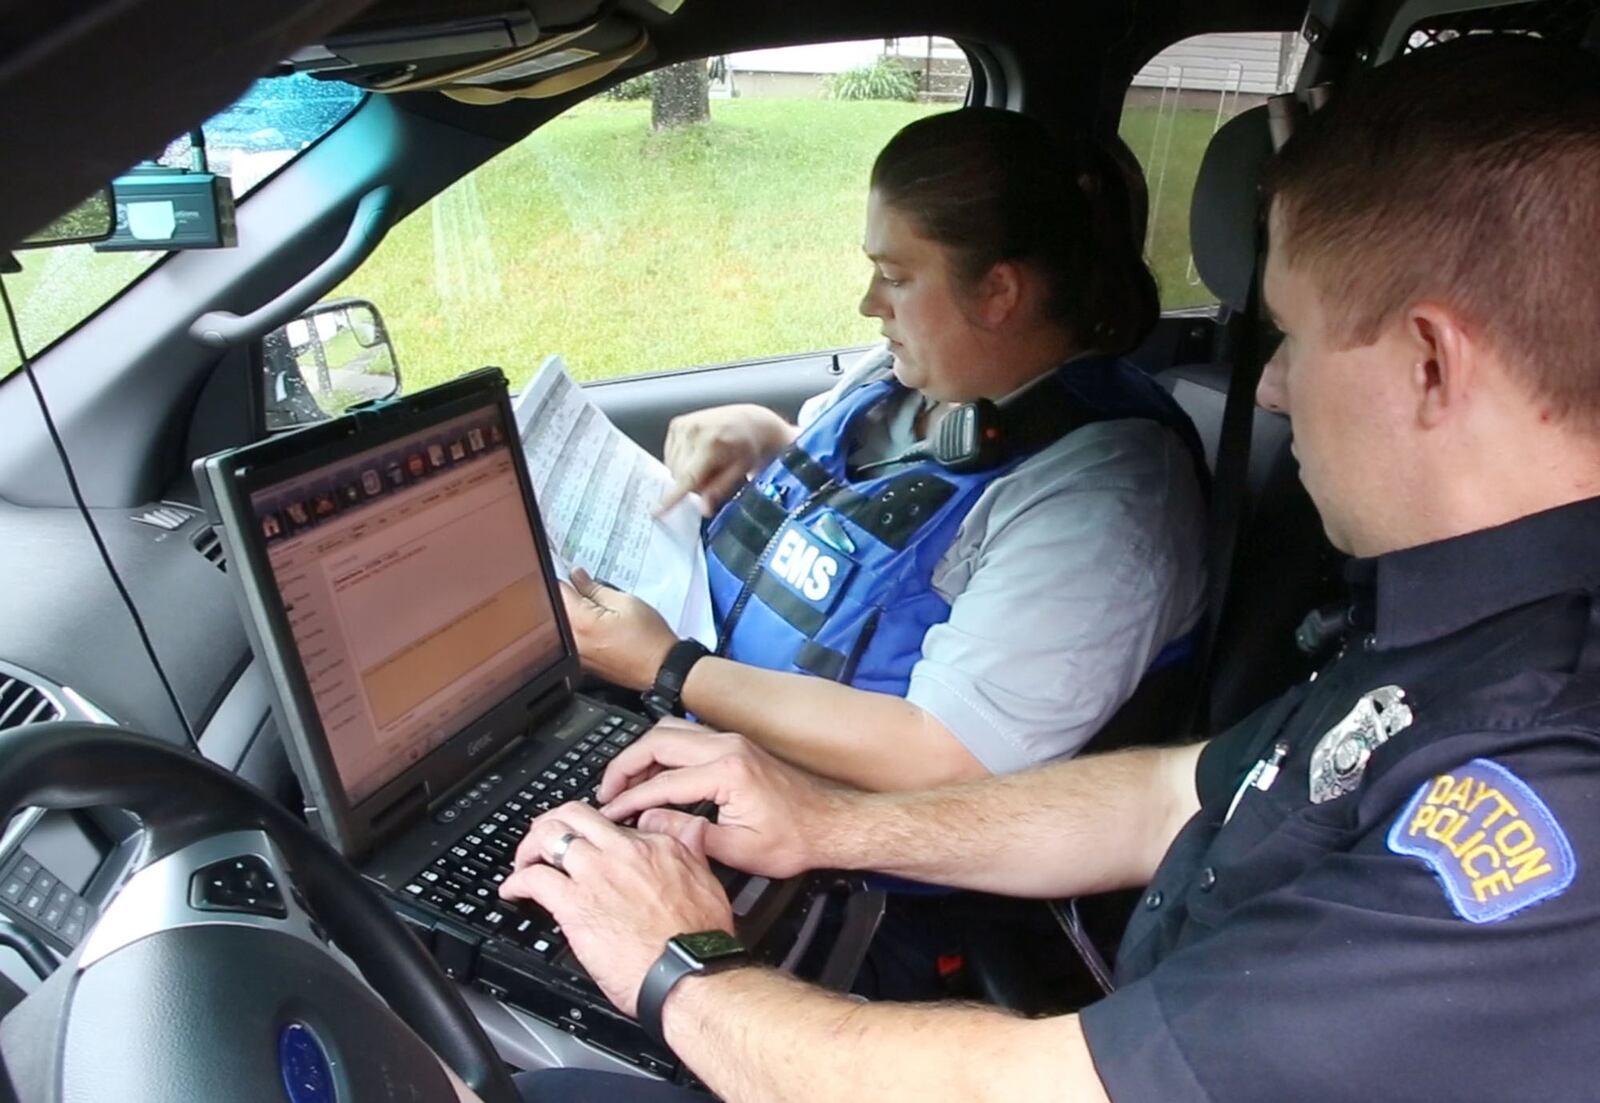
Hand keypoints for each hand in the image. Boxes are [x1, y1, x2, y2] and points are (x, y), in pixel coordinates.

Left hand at [499, 802, 733, 1016]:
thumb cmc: (698, 940)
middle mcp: (622, 852)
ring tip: (524, 862)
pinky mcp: (574, 902)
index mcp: (655, 846)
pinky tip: (512, 890)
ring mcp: (596, 874)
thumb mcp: (707, 882)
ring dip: (529, 848)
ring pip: (549, 836)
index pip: (612, 824)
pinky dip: (516, 881)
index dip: (594, 834)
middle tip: (543, 840)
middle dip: (552, 823)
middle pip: (574, 815)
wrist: (686, 973)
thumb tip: (693, 828)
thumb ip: (693, 850)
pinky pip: (534, 878)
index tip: (586, 847)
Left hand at [560, 568, 675, 689]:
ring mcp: (576, 655)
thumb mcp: (625, 602)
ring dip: (575, 612)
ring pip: (563, 624)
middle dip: (569, 594)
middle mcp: (573, 641)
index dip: (565, 576)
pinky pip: (572, 639)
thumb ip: (594, 588)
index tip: (574, 572)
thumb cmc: (650, 638)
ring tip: (601, 611)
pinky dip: (582, 629)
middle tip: (590, 590)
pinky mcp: (583, 663)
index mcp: (581, 622)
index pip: (557, 590)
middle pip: (557, 608)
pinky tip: (601, 627)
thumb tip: (576, 576)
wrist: (663, 669)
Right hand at [598, 718, 843, 878]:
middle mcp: (727, 747)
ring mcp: (731, 742)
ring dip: (642, 753)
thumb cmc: (795, 838)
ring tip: (624, 783)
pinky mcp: (734, 746)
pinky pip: (687, 737)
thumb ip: (687, 836)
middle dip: (625, 764)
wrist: (832, 824)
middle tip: (606, 791)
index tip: (610, 814)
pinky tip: (654, 776)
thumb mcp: (738, 850)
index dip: (629, 800)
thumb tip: (648, 824)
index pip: (662, 782)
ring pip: (670, 732)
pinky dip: (663, 751)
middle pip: (657, 741)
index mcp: (727, 771)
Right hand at [658, 404, 797, 516]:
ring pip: (671, 466)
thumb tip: (704, 510)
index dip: (673, 496)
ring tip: (707, 463)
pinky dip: (681, 460)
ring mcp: (683, 425)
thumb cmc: (749, 445)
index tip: (658, 510)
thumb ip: (719, 490)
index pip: (687, 477)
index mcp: (711, 443)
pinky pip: (670, 455)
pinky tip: (697, 455)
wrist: (750, 421)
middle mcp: (694, 431)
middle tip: (712, 477)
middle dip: (692, 484)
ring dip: (685, 472)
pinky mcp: (677, 424)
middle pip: (679, 475)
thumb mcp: (741, 471)